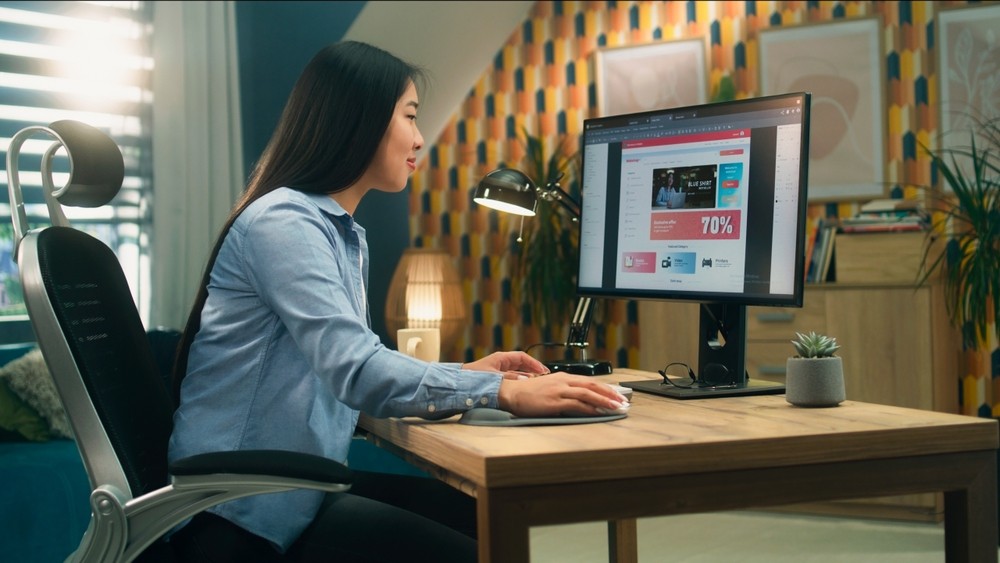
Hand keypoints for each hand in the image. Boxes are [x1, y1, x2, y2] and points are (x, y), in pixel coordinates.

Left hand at [462, 351, 549, 378]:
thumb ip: (510, 378)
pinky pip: (510, 380)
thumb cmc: (471, 378)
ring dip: (526, 378)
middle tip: (544, 377)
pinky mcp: (494, 380)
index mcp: (500, 358)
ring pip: (516, 373)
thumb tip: (525, 379)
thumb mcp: (494, 377)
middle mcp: (499, 364)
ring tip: (537, 384)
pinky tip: (523, 389)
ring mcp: (497, 372)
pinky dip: (518, 383)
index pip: (522, 357)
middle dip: (533, 371)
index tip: (543, 371)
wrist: (456, 385)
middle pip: (521, 365)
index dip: (534, 363)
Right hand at [497, 373, 628, 416]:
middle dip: (610, 393)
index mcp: (563, 377)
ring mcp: (559, 391)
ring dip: (604, 401)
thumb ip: (564, 391)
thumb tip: (579, 400)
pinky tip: (598, 413)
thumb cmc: (527, 393)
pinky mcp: (554, 401)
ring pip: (588, 394)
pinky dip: (589, 408)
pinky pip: (577, 404)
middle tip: (623, 401)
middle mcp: (563, 381)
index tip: (617, 395)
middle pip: (593, 385)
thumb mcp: (549, 388)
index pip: (590, 381)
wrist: (511, 393)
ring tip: (616, 407)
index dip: (606, 388)